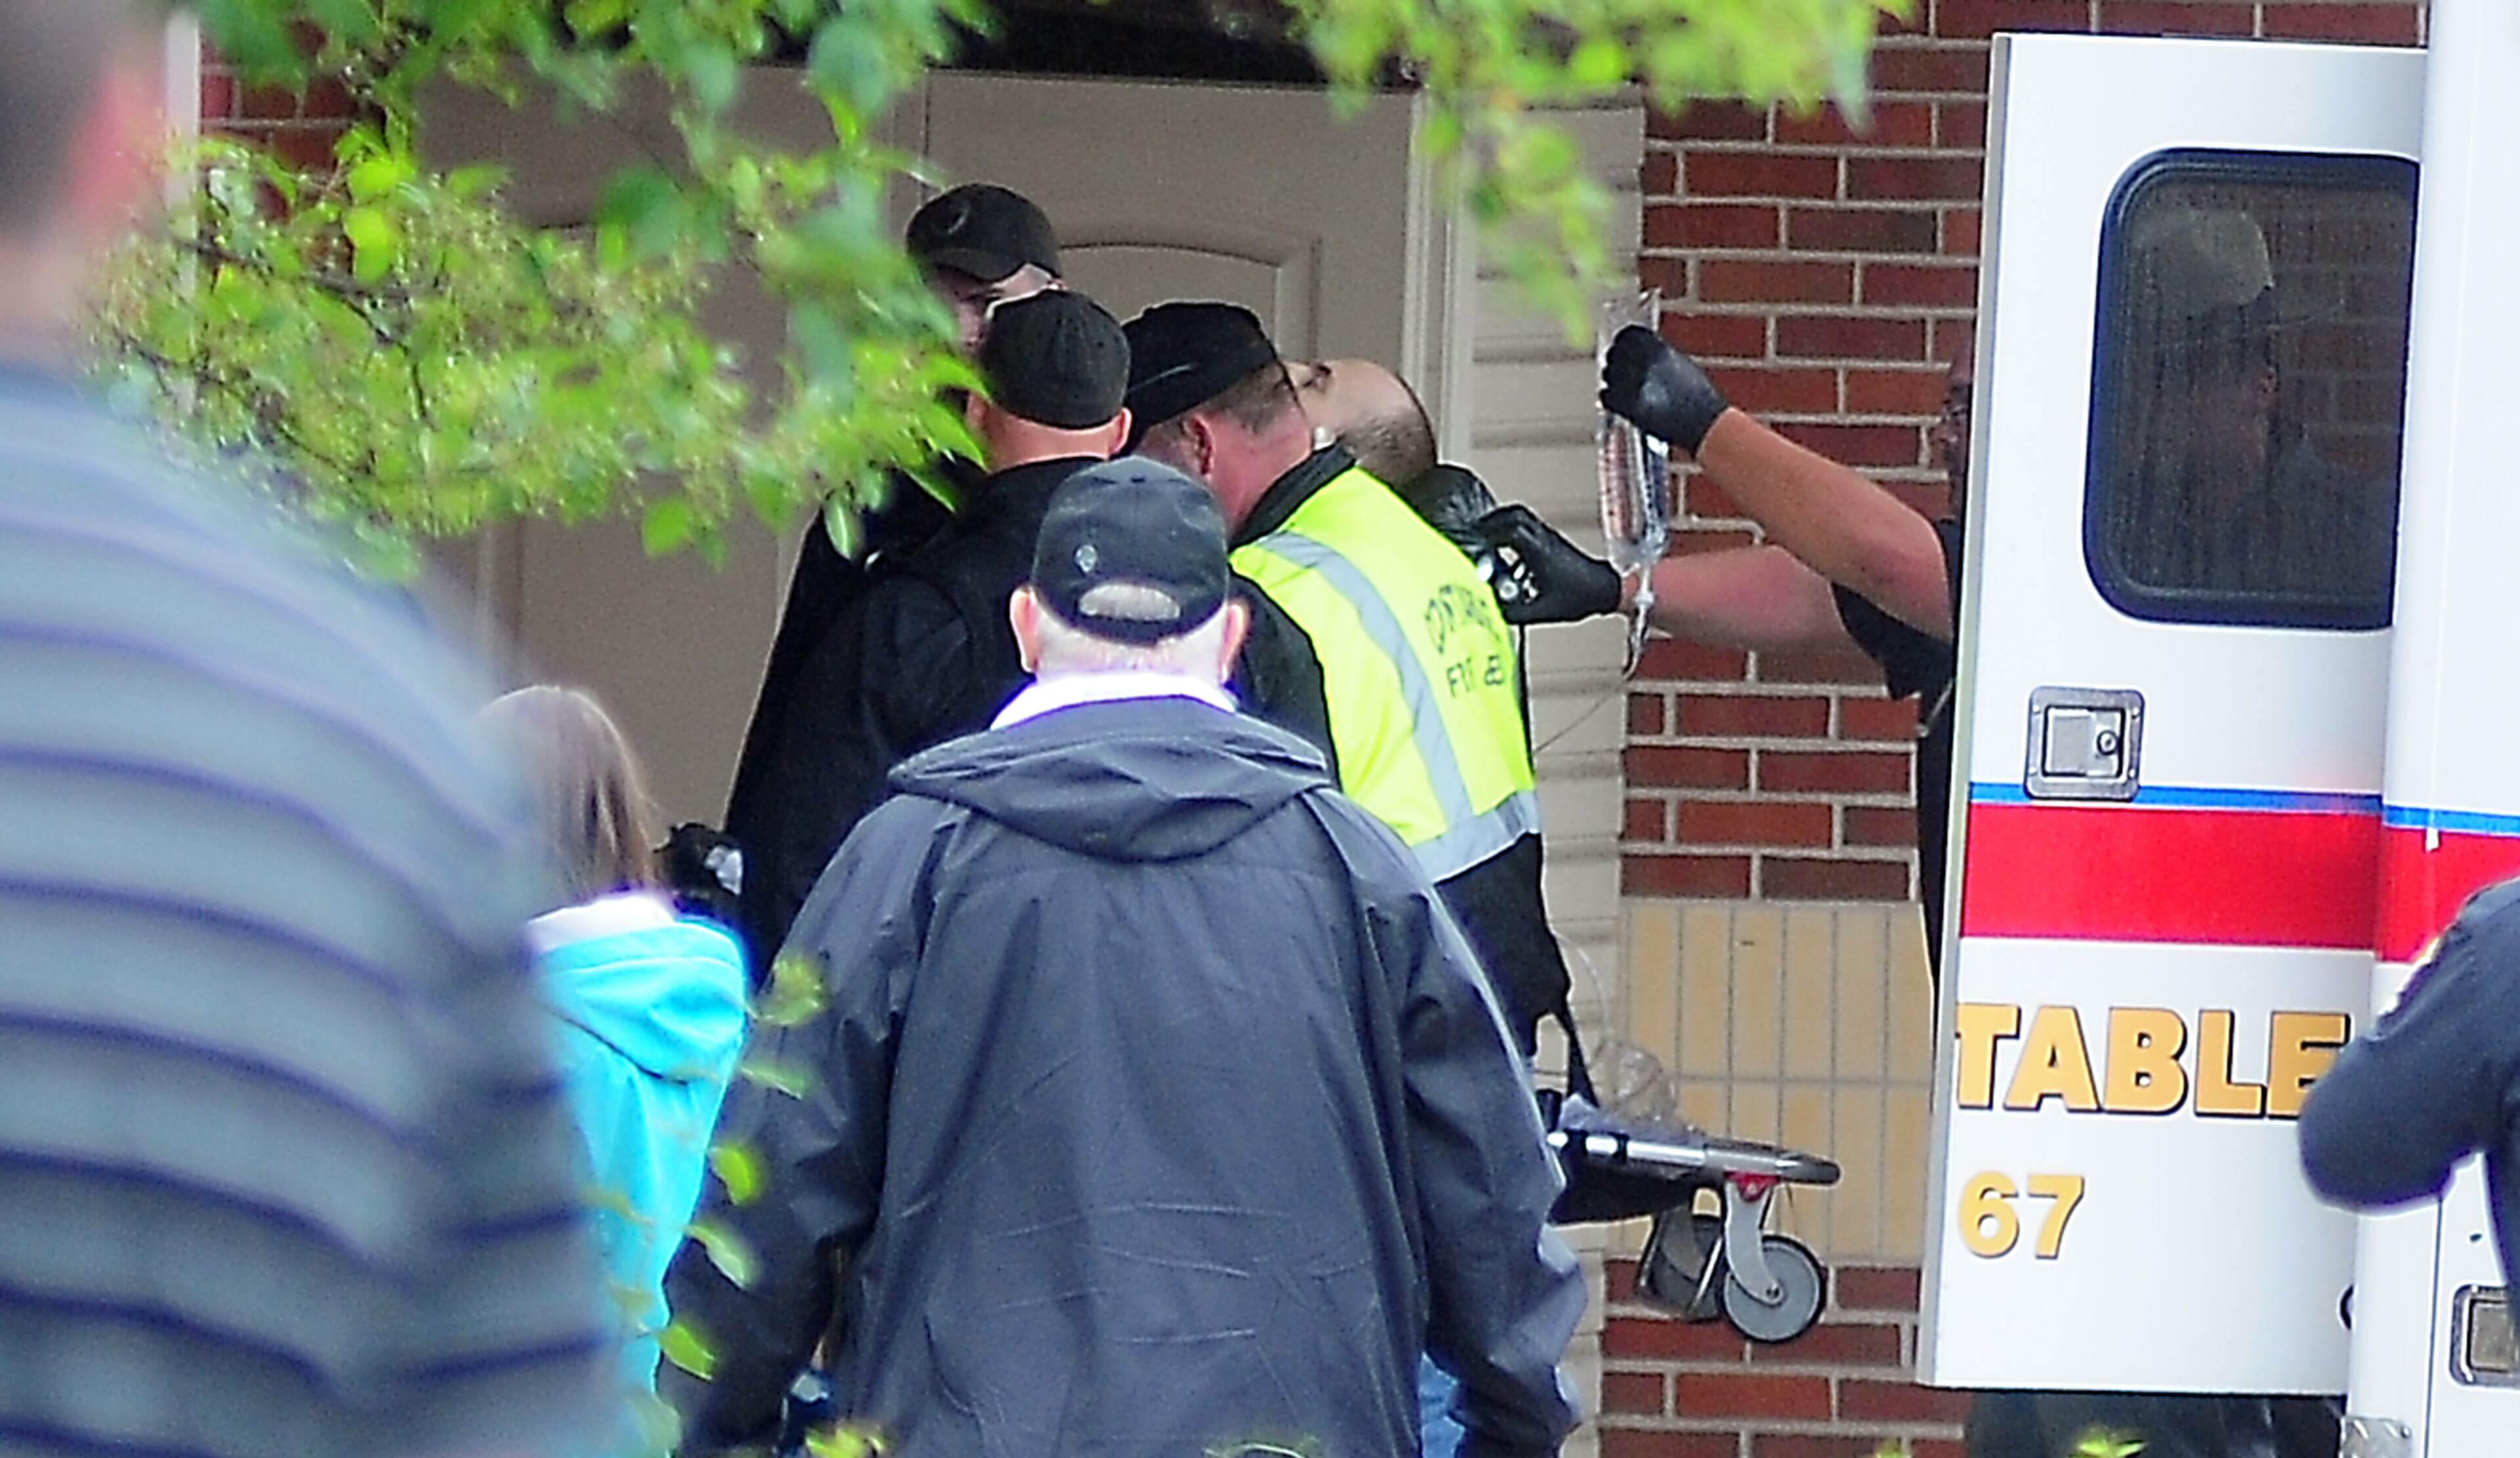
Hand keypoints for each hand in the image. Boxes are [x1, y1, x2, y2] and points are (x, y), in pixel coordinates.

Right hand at [1469, 504, 1623, 625]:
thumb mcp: (1541, 611)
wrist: (1605, 590)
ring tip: (1488, 536)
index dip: (1486, 534)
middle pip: (1513, 514)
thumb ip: (1513, 612)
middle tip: (1475, 532)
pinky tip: (1507, 547)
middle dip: (1490, 521)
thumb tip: (1490, 612)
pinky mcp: (1553, 540)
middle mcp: (1544, 539)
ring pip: (1522, 516)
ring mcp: (1549, 537)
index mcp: (1540, 552)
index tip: (1472, 541)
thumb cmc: (1580, 597)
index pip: (1508, 531)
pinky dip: (1513, 529)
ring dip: (1502, 522)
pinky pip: (1529, 525)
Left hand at [1601, 324, 1727, 454]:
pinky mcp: (1622, 402)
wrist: (1699, 420)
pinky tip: (1619, 405)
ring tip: (1623, 390)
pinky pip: (1605, 396)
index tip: (1627, 352)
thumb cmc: (1696, 397)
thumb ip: (1660, 357)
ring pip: (1607, 373)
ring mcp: (1628, 380)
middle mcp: (1638, 358)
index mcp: (1654, 345)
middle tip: (1623, 374)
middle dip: (1616, 362)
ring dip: (1612, 380)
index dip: (1625, 344)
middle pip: (1614, 353)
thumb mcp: (1681, 366)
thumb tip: (1650, 358)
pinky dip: (1609, 399)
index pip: (1627, 334)